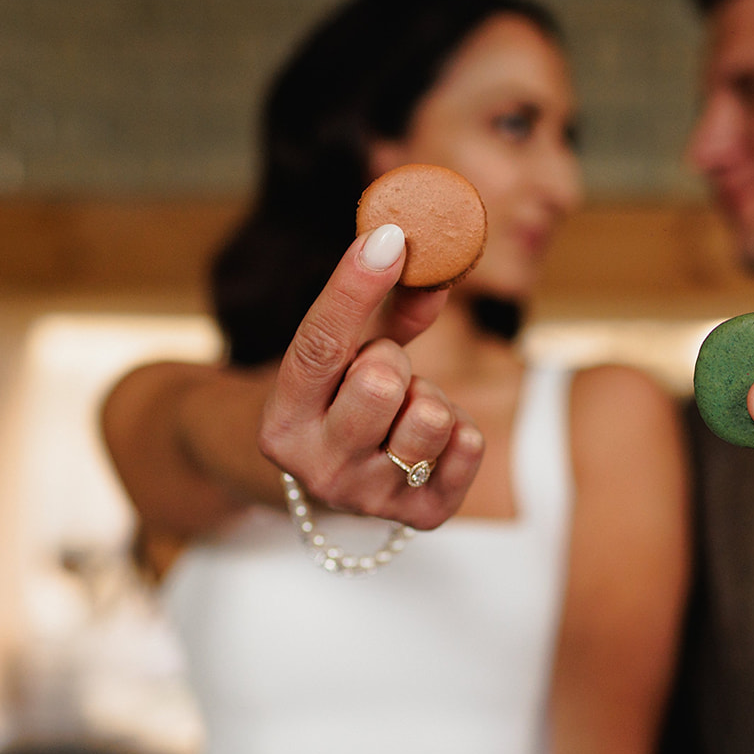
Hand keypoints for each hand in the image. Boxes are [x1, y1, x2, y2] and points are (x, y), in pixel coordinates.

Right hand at [257, 224, 484, 529]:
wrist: (324, 484)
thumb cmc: (334, 402)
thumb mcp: (342, 356)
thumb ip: (385, 311)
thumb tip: (435, 273)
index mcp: (283, 420)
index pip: (319, 346)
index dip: (354, 287)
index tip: (388, 237)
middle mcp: (319, 467)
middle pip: (383, 381)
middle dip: (394, 359)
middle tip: (380, 371)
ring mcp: (370, 498)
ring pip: (432, 414)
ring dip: (428, 396)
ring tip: (404, 409)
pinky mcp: (423, 517)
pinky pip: (470, 443)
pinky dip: (461, 427)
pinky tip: (431, 438)